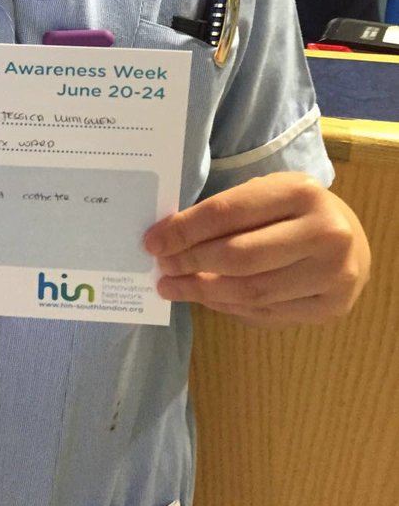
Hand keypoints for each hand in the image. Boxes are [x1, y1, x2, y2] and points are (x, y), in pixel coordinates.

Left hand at [143, 172, 369, 324]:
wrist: (352, 240)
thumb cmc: (294, 211)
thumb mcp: (267, 193)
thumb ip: (227, 212)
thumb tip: (168, 238)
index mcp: (301, 192)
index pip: (228, 213)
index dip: (184, 230)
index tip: (153, 242)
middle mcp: (324, 233)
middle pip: (239, 257)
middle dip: (190, 263)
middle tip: (162, 268)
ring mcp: (333, 275)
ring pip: (250, 292)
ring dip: (202, 292)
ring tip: (173, 287)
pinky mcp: (331, 308)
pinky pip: (266, 314)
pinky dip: (228, 307)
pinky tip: (206, 298)